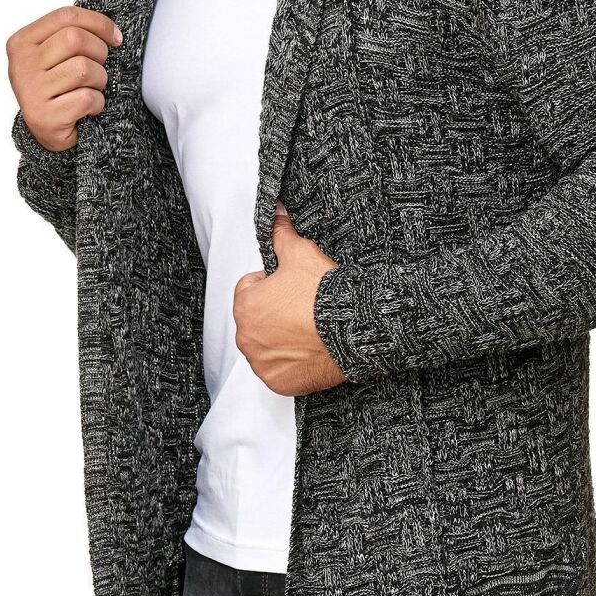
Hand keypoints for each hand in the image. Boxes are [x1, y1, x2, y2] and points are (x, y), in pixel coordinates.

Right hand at [6, 5, 123, 152]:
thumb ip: (71, 35)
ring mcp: (31, 91)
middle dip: (99, 52)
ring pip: (84, 69)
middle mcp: (21, 64)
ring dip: (99, 80)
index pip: (66, 16)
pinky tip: (88, 108)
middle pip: (75, 39)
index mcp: (22, 42)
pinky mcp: (45, 117)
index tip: (115, 37)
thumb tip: (112, 30)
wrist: (47, 133)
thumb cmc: (57, 88)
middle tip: (100, 68)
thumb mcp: (55, 56)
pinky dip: (97, 103)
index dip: (98, 23)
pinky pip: (87, 98)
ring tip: (92, 89)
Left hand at [234, 203, 345, 395]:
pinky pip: (280, 371)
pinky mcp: (279, 382)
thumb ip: (280, 233)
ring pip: (267, 346)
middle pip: (258, 319)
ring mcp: (262, 363)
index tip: (294, 288)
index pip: (251, 289)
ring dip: (281, 339)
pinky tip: (309, 350)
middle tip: (303, 309)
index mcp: (244, 305)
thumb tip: (274, 212)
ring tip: (308, 330)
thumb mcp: (301, 253)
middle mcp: (246, 337)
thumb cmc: (323, 294)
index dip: (274, 285)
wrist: (352, 328)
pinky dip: (291, 364)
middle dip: (275, 313)